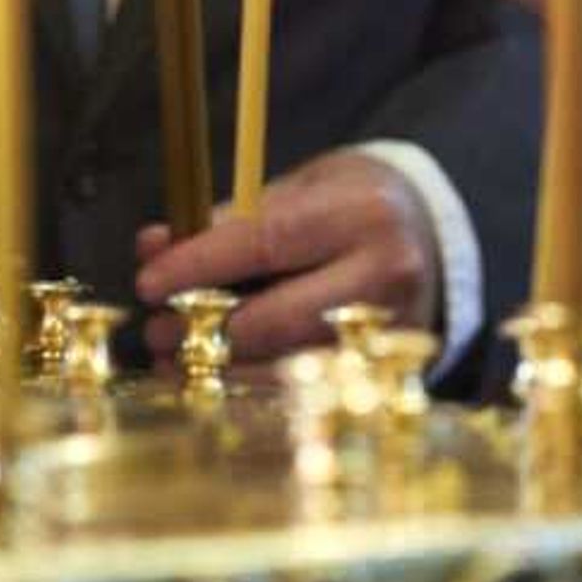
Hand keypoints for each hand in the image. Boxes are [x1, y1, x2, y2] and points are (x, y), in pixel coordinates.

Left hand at [131, 148, 443, 363]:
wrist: (432, 237)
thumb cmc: (350, 205)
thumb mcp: (299, 190)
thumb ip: (227, 219)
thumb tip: (153, 247)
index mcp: (362, 213)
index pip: (265, 244)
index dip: (199, 268)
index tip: (149, 284)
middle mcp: (385, 275)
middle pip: (273, 319)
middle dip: (202, 329)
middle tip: (158, 331)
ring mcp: (388, 331)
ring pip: (283, 368)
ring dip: (219, 369)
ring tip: (178, 358)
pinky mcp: (382, 370)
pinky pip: (303, 391)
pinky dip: (251, 388)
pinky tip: (218, 378)